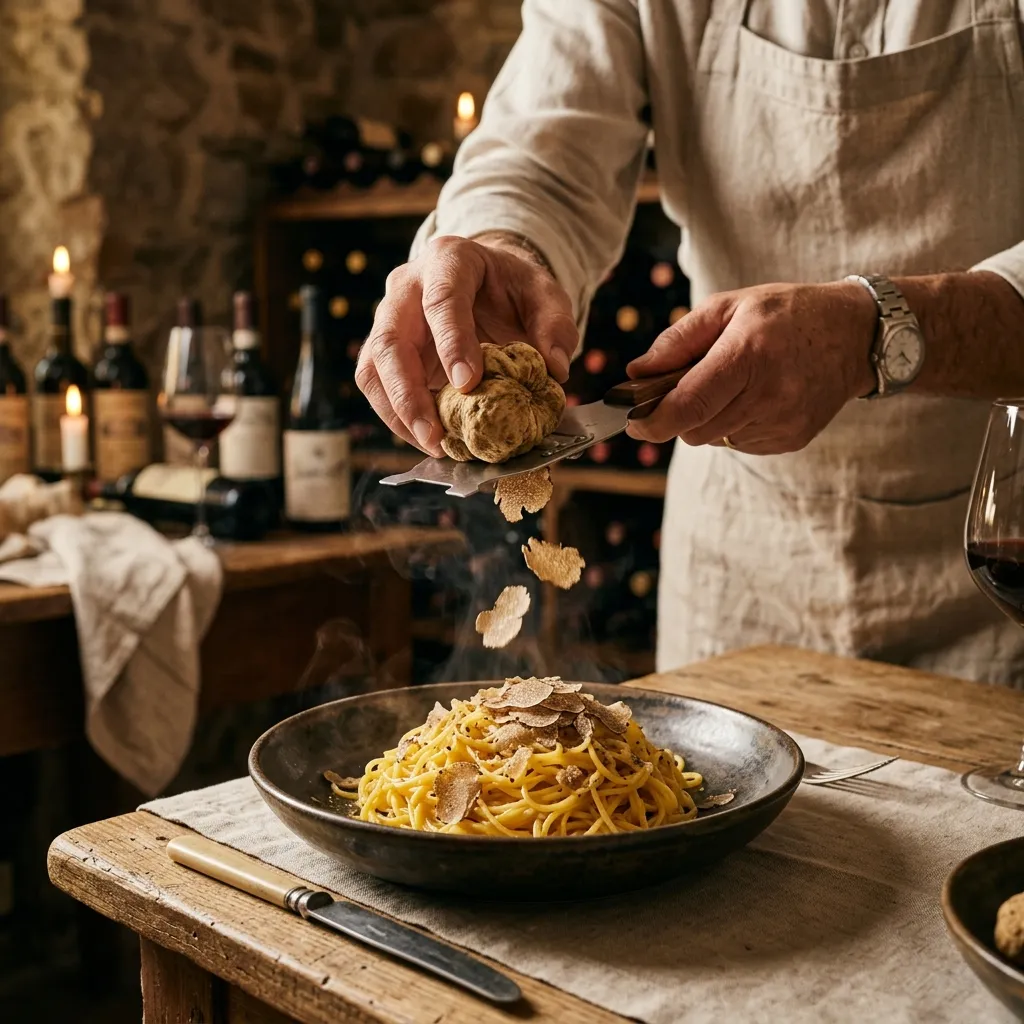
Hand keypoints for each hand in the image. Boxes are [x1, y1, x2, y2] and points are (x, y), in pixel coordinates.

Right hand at [355, 234, 577, 455]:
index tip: (467, 384)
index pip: (441, 299)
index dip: (451, 343)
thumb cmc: (513, 289)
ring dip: (398, 413)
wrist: (487, 284)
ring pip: (374, 367)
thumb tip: (555, 369)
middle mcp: (407, 287)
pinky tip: (428, 441)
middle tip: (436, 434)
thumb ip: (556, 326)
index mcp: (449, 260)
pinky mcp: (384, 352)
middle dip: (409, 392)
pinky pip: (377, 386)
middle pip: (391, 339)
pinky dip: (398, 419)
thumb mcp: (545, 295)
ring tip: (432, 445)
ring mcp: (389, 320)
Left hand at [625, 282, 877, 453]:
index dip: (652, 421)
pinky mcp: (792, 439)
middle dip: (679, 415)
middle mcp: (768, 394)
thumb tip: (636, 373)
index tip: (633, 421)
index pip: (688, 406)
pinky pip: (740, 443)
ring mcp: (782, 421)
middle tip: (686, 387)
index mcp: (747, 355)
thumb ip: (678, 340)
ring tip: (732, 384)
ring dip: (709, 419)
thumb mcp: (729, 306)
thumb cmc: (787, 314)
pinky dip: (734, 425)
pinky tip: (755, 396)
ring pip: (715, 439)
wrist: (856, 334)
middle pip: (694, 430)